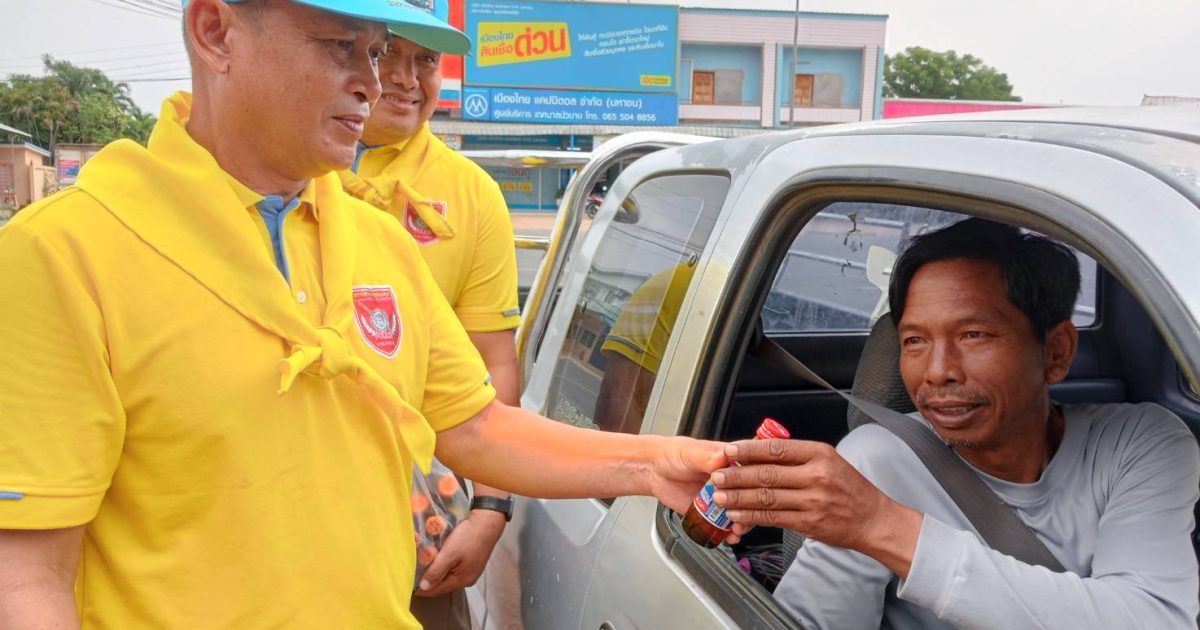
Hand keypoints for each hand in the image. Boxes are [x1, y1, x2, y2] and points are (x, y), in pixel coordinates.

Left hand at [415, 509, 506, 596]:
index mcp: (462, 580)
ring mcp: (471, 569)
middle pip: (443, 583)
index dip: (422, 589)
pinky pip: (454, 566)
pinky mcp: (472, 560)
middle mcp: (467, 578)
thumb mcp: (450, 553)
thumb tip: (424, 587)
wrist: (488, 520)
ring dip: (436, 571)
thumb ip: (436, 571)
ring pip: (448, 574)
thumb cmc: (469, 536)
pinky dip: (444, 564)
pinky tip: (438, 557)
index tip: (409, 585)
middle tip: (414, 573)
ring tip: (423, 565)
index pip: (437, 590)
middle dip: (428, 580)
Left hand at [647, 437, 750, 544]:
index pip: (753, 471)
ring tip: (737, 530)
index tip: (755, 492)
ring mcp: (722, 497)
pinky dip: (729, 533)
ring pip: (741, 512)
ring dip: (742, 523)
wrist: (654, 471)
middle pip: (750, 496)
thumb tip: (723, 458)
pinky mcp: (711, 512)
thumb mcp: (691, 452)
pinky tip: (729, 536)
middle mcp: (730, 481)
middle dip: (751, 508)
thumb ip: (708, 456)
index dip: (757, 483)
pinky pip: (725, 525)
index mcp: (730, 461)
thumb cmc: (673, 454)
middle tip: (743, 515)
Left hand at [710, 439, 921, 573]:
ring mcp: (813, 500)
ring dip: (738, 497)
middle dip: (736, 475)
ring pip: (766, 497)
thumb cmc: (851, 489)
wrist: (874, 519)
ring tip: (719, 496)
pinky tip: (737, 514)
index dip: (749, 450)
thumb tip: (761, 452)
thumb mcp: (829, 461)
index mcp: (820, 454)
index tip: (729, 450)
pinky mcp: (809, 523)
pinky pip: (773, 518)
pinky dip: (751, 515)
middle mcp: (816, 475)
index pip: (777, 448)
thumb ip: (798, 457)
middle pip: (767, 473)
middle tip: (717, 475)